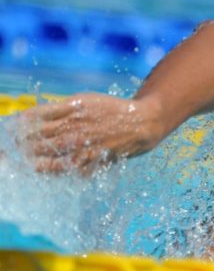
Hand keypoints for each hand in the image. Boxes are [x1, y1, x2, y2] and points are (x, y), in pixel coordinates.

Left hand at [17, 93, 161, 174]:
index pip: (33, 118)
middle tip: (12, 149)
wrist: (142, 122)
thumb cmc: (113, 110)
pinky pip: (67, 167)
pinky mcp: (92, 159)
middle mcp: (73, 126)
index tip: (10, 131)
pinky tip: (45, 171)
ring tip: (25, 162)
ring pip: (48, 154)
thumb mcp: (85, 100)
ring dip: (33, 160)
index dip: (17, 125)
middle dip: (20, 144)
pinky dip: (53, 170)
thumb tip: (36, 117)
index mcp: (69, 108)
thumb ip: (61, 108)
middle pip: (36, 137)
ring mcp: (82, 144)